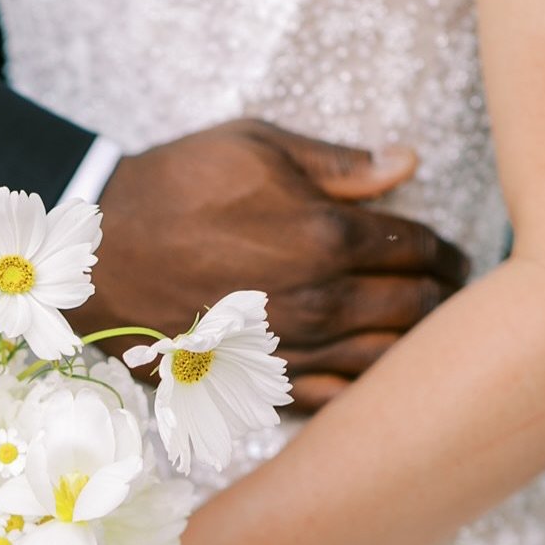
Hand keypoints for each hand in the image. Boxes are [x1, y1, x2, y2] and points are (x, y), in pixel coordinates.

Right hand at [89, 119, 469, 408]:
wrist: (95, 256)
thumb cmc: (171, 189)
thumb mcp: (253, 146)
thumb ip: (337, 162)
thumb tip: (407, 162)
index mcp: (326, 232)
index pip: (418, 246)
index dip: (444, 249)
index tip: (449, 252)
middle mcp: (318, 298)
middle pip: (414, 306)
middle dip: (440, 296)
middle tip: (445, 290)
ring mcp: (291, 347)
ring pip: (384, 359)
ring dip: (411, 344)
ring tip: (415, 330)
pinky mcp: (260, 379)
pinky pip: (334, 398)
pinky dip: (363, 389)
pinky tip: (367, 372)